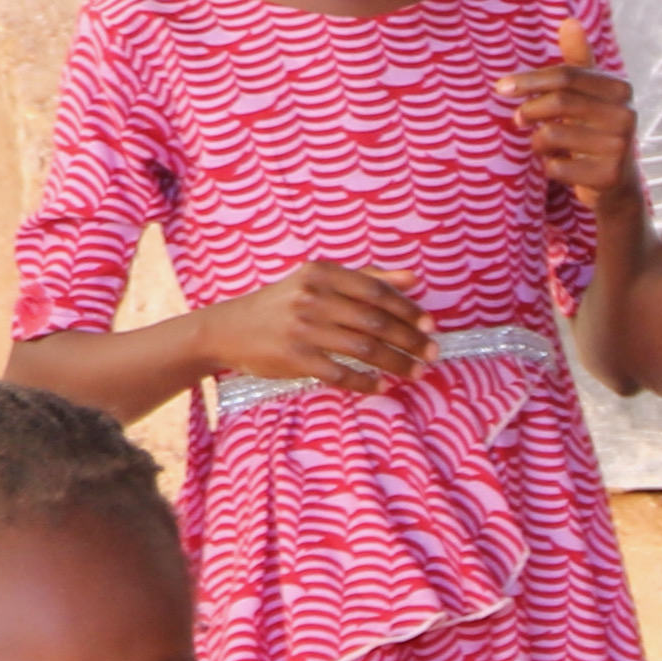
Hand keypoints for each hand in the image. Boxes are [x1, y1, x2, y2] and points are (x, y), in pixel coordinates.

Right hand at [193, 263, 435, 398]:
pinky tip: (383, 387)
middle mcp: (312, 298)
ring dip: (397, 363)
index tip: (431, 326)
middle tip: (433, 354)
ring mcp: (302, 328)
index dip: (408, 310)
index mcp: (320, 274)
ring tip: (417, 373)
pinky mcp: (295, 358)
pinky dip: (367, 382)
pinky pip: (341, 373)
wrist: (228, 329)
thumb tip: (413, 279)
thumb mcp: (317, 282)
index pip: (376, 291)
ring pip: (364, 348)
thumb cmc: (282, 304)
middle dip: (411, 340)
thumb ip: (366, 279)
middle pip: (376, 321)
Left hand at [499, 57, 640, 213]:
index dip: (531, 80)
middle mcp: (626, 116)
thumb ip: (578, 60)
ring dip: (538, 142)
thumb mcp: (588, 95)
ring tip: (544, 145)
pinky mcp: (609, 176)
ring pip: (554, 135)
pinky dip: (548, 166)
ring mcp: (620, 148)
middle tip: (517, 119)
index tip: (502, 87)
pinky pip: (558, 166)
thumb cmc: (593, 130)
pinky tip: (559, 166)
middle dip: (529, 110)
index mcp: (620, 89)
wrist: (616, 184)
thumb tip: (569, 21)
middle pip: (561, 102)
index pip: (567, 76)